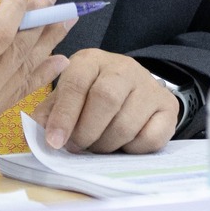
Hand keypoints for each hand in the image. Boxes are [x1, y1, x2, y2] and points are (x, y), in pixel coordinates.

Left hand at [30, 49, 179, 153]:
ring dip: (106, 145)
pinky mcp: (168, 106)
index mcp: (91, 60)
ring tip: (97, 146)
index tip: (55, 142)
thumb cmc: (91, 96)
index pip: (76, 83)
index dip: (64, 115)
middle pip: (105, 99)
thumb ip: (50, 112)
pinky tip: (123, 144)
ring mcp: (149, 85)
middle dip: (87, 131)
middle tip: (77, 147)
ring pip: (126, 123)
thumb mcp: (67, 96)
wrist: (133, 90)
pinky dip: (132, 149)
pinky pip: (150, 137)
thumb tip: (41, 130)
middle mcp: (123, 67)